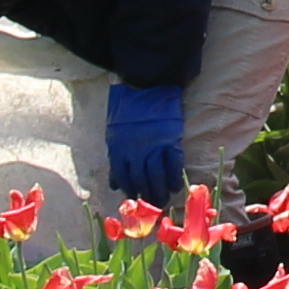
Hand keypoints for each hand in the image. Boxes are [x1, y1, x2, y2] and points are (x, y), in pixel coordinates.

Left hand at [103, 82, 187, 212]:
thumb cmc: (126, 105)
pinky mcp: (170, 140)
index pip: (123, 177)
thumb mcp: (113, 131)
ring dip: (160, 190)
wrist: (145, 83)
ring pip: (157, 176)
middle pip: (140, 180)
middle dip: (146, 195)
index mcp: (118, 148)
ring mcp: (153, 146)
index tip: (133, 200)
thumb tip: (114, 183)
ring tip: (164, 199)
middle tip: (152, 205)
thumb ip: (116, 156)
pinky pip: (173, 164)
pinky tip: (175, 185)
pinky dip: (174, 176)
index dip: (129, 191)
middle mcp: (134, 151)